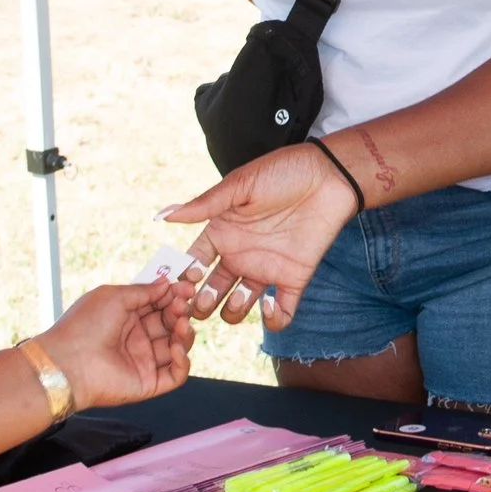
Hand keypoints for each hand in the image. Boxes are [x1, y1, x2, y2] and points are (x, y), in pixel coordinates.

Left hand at [33, 278, 196, 409]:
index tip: (187, 287)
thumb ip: (144, 290)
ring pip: (178, 347)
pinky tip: (176, 348)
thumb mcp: (115, 296)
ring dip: (185, 334)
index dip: (174, 296)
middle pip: (171, 324)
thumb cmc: (84, 325)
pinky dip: (183, 361)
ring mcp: (143, 361)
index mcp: (126, 317)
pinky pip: (176, 374)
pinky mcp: (148, 383)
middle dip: (180, 312)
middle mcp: (136, 339)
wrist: (68, 362)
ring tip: (181, 325)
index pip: (159, 305)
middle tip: (183, 306)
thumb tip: (167, 283)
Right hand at [160, 143, 360, 328]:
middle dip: (201, 303)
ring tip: (239, 297)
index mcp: (221, 234)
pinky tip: (269, 304)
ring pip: (237, 308)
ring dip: (232, 311)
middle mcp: (238, 256)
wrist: (328, 175)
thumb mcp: (239, 186)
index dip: (184, 277)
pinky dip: (274, 319)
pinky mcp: (293, 278)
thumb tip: (162, 216)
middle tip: (202, 303)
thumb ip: (204, 206)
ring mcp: (265, 269)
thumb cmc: (282, 172)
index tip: (185, 280)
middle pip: (209, 292)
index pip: (192, 264)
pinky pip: (281, 312)